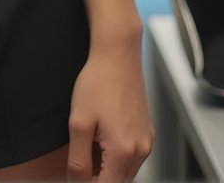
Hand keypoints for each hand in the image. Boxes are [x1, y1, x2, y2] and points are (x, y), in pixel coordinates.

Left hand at [67, 36, 154, 180]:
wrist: (118, 54)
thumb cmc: (98, 81)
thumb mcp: (79, 122)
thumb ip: (78, 160)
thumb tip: (76, 181)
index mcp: (123, 152)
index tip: (76, 172)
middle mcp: (140, 151)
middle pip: (117, 182)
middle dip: (98, 177)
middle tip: (80, 156)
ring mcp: (146, 142)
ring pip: (125, 172)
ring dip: (107, 168)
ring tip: (90, 143)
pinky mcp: (147, 132)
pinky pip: (132, 157)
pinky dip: (117, 156)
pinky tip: (103, 136)